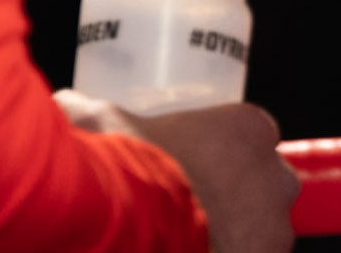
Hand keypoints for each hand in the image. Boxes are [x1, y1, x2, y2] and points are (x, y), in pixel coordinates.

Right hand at [55, 89, 298, 251]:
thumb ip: (86, 110)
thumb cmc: (129, 173)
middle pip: (263, 182)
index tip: (196, 161)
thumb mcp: (104, 127)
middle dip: (234, 195)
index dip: (223, 148)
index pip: (251, 132)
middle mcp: (276, 174)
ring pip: (263, 228)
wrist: (133, 238)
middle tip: (191, 207)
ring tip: (193, 241)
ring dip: (236, 234)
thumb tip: (63, 103)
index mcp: (249, 128)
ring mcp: (277, 227)